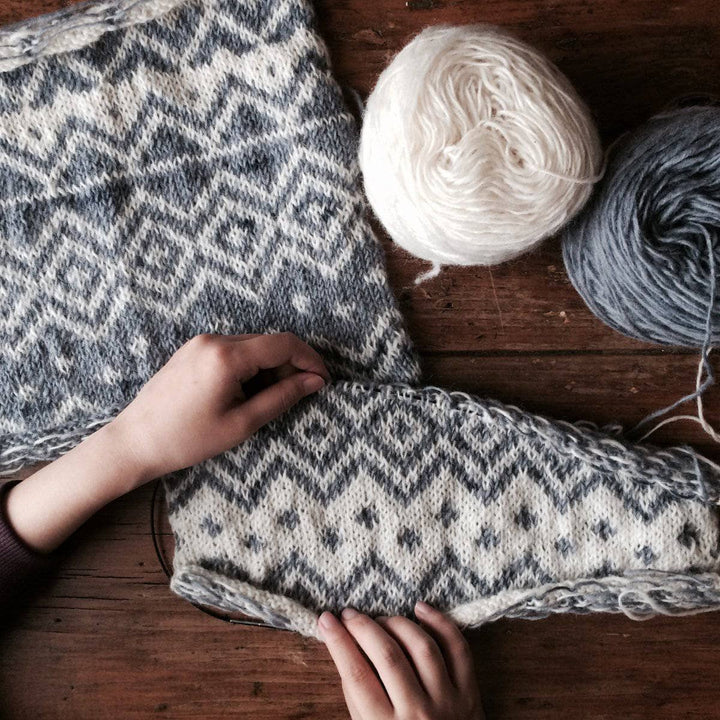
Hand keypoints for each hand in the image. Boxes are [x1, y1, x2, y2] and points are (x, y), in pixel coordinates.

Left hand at [2, 332, 328, 552]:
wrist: (133, 442)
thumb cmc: (185, 440)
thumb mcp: (241, 424)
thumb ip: (282, 398)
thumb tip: (315, 381)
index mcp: (226, 356)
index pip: (284, 344)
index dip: (311, 360)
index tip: (324, 381)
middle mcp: (214, 340)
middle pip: (269, 343)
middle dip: (291, 366)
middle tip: (297, 397)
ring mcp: (200, 343)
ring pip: (253, 346)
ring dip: (270, 368)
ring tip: (267, 401)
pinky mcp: (193, 350)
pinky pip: (234, 350)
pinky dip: (250, 367)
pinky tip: (246, 394)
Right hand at [319, 602, 484, 719]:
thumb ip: (357, 698)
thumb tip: (344, 649)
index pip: (356, 674)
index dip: (338, 641)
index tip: (326, 620)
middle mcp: (417, 713)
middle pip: (387, 655)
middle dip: (363, 626)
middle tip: (349, 614)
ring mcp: (446, 701)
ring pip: (421, 646)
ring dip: (396, 623)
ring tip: (380, 619)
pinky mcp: (470, 693)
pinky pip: (458, 648)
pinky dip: (440, 623)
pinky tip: (420, 609)